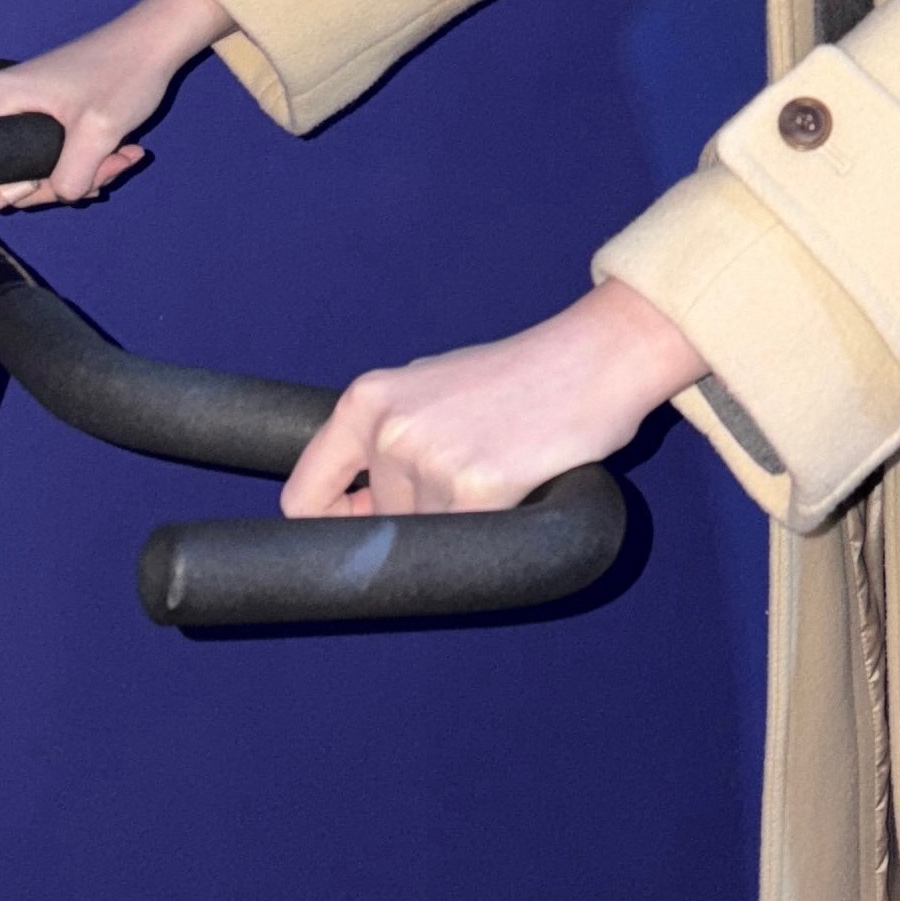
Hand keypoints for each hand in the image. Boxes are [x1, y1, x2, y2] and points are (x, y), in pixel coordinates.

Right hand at [0, 0, 233, 206]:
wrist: (152, 43)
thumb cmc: (123, 74)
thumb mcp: (97, 133)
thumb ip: (70, 177)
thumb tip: (61, 196)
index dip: (12, 192)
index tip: (57, 183)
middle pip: (11, 176)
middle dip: (63, 183)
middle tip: (105, 172)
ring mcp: (21, 109)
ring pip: (40, 169)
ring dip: (83, 174)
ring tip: (120, 157)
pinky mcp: (44, 114)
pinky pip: (55, 155)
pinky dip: (86, 162)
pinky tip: (119, 153)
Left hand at [282, 280, 705, 521]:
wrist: (596, 356)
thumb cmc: (521, 373)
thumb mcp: (430, 388)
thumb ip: (383, 439)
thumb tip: (348, 509)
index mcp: (366, 401)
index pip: (304, 497)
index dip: (329, 525)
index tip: (358, 532)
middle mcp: (388, 429)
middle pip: (376, 526)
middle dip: (417, 517)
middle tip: (470, 474)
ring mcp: (429, 461)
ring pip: (424, 538)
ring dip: (460, 522)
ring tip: (499, 468)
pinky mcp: (477, 490)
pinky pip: (467, 544)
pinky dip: (494, 527)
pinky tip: (519, 483)